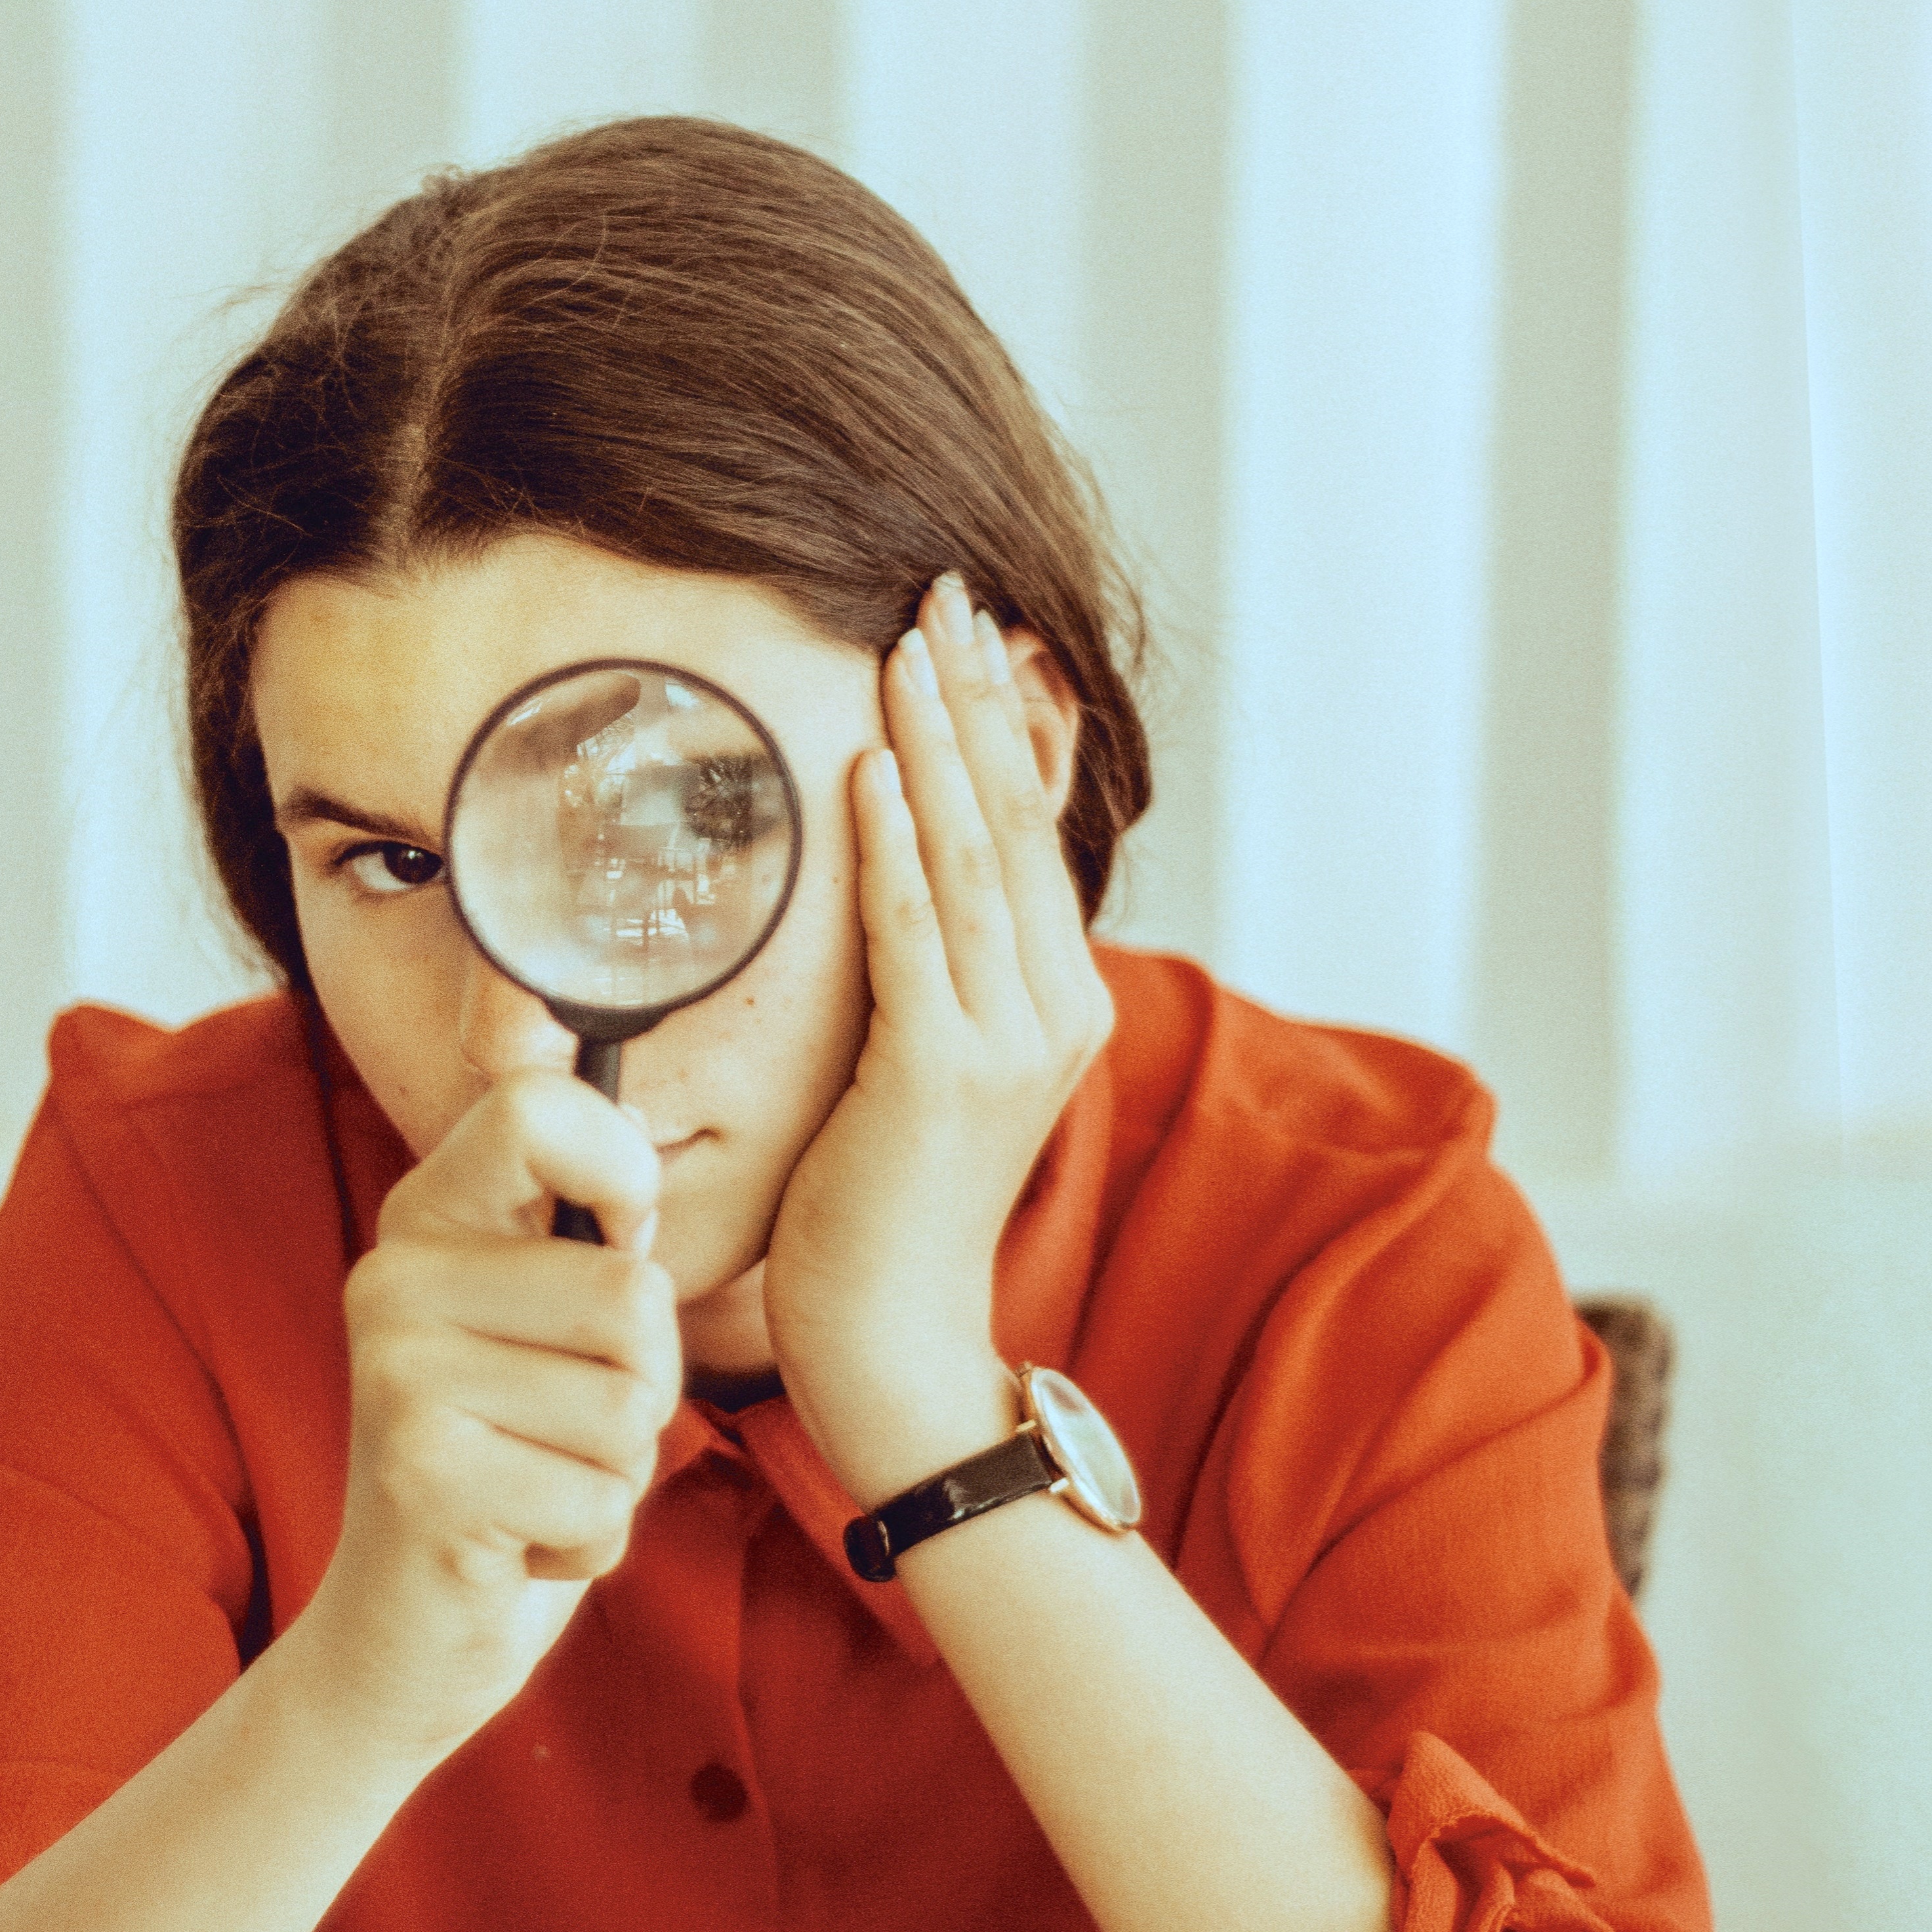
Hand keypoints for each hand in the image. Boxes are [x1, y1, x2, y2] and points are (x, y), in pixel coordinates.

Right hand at [304, 1066, 682, 1761]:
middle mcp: (394, 1280)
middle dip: (645, 1385)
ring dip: (618, 1470)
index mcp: (425, 1220)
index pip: (538, 1108)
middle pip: (632, 1291)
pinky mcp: (422, 1475)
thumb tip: (640, 1117)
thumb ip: (582, 1229)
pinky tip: (519, 1542)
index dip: (622, 1173)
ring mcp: (398, 1376)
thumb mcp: (541, 1327)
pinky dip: (590, 1539)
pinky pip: (605, 1495)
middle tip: (565, 1428)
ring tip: (538, 1483)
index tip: (620, 1245)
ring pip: (632, 1401)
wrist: (398, 1632)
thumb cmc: (509, 1466)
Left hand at [765, 573, 1113, 1505]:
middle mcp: (1056, 1010)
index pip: (1031, 836)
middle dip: (975, 700)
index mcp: (1062, 1002)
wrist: (894, 1338)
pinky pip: (917, 933)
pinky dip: (895, 846)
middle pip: (1014, 823)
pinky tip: (870, 769)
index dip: (999, 727)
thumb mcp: (930, 1069)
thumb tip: (910, 880)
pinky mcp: (944, 1075)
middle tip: (943, 593)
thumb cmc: (885, 1207)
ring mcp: (1009, 1044)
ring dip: (934, 742)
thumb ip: (941, 978)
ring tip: (907, 644)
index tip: (966, 633)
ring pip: (972, 859)